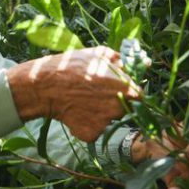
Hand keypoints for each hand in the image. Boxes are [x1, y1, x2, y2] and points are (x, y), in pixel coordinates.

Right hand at [7, 46, 142, 141]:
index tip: (120, 90)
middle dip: (115, 103)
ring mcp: (105, 124)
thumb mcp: (98, 54)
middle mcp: (119, 109)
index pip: (140, 97)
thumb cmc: (72, 66)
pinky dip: (87, 123)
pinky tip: (76, 112)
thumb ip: (123, 60)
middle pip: (125, 109)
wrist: (45, 86)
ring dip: (101, 113)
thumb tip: (143, 61)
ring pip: (109, 120)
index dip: (130, 93)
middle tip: (97, 94)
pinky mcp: (91, 135)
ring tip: (83, 101)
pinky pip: (95, 130)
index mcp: (125, 89)